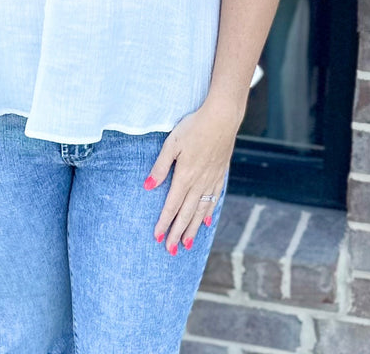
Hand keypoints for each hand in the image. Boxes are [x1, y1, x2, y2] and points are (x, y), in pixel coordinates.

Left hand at [143, 96, 240, 254]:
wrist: (222, 118)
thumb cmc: (194, 127)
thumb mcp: (172, 143)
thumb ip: (160, 167)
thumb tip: (147, 187)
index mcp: (185, 176)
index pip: (172, 206)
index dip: (164, 223)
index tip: (158, 238)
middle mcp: (199, 183)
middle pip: (186, 214)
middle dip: (177, 233)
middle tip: (171, 251)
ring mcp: (211, 180)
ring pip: (201, 211)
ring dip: (192, 228)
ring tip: (187, 244)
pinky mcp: (220, 174)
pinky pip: (214, 200)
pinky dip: (208, 213)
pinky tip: (205, 222)